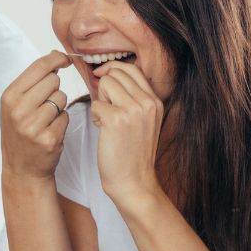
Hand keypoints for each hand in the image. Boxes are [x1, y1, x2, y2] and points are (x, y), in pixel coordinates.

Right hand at [0, 51, 71, 184]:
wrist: (21, 168)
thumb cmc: (20, 131)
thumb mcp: (16, 104)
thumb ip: (33, 80)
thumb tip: (57, 55)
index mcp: (9, 97)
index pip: (39, 67)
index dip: (56, 59)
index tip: (65, 59)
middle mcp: (19, 110)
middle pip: (53, 81)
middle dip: (54, 89)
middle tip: (44, 104)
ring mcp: (34, 125)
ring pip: (62, 98)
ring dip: (59, 106)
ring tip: (45, 119)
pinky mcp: (49, 138)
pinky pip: (66, 116)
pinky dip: (62, 121)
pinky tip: (50, 131)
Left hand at [90, 61, 165, 210]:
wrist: (134, 182)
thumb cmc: (132, 152)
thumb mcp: (143, 120)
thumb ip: (132, 98)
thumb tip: (108, 75)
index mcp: (155, 101)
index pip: (132, 68)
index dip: (113, 69)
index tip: (101, 76)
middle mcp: (147, 102)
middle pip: (116, 73)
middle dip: (105, 88)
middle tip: (108, 110)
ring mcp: (133, 110)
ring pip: (105, 84)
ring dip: (101, 102)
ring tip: (107, 121)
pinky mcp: (116, 120)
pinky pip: (95, 104)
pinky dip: (95, 117)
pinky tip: (104, 132)